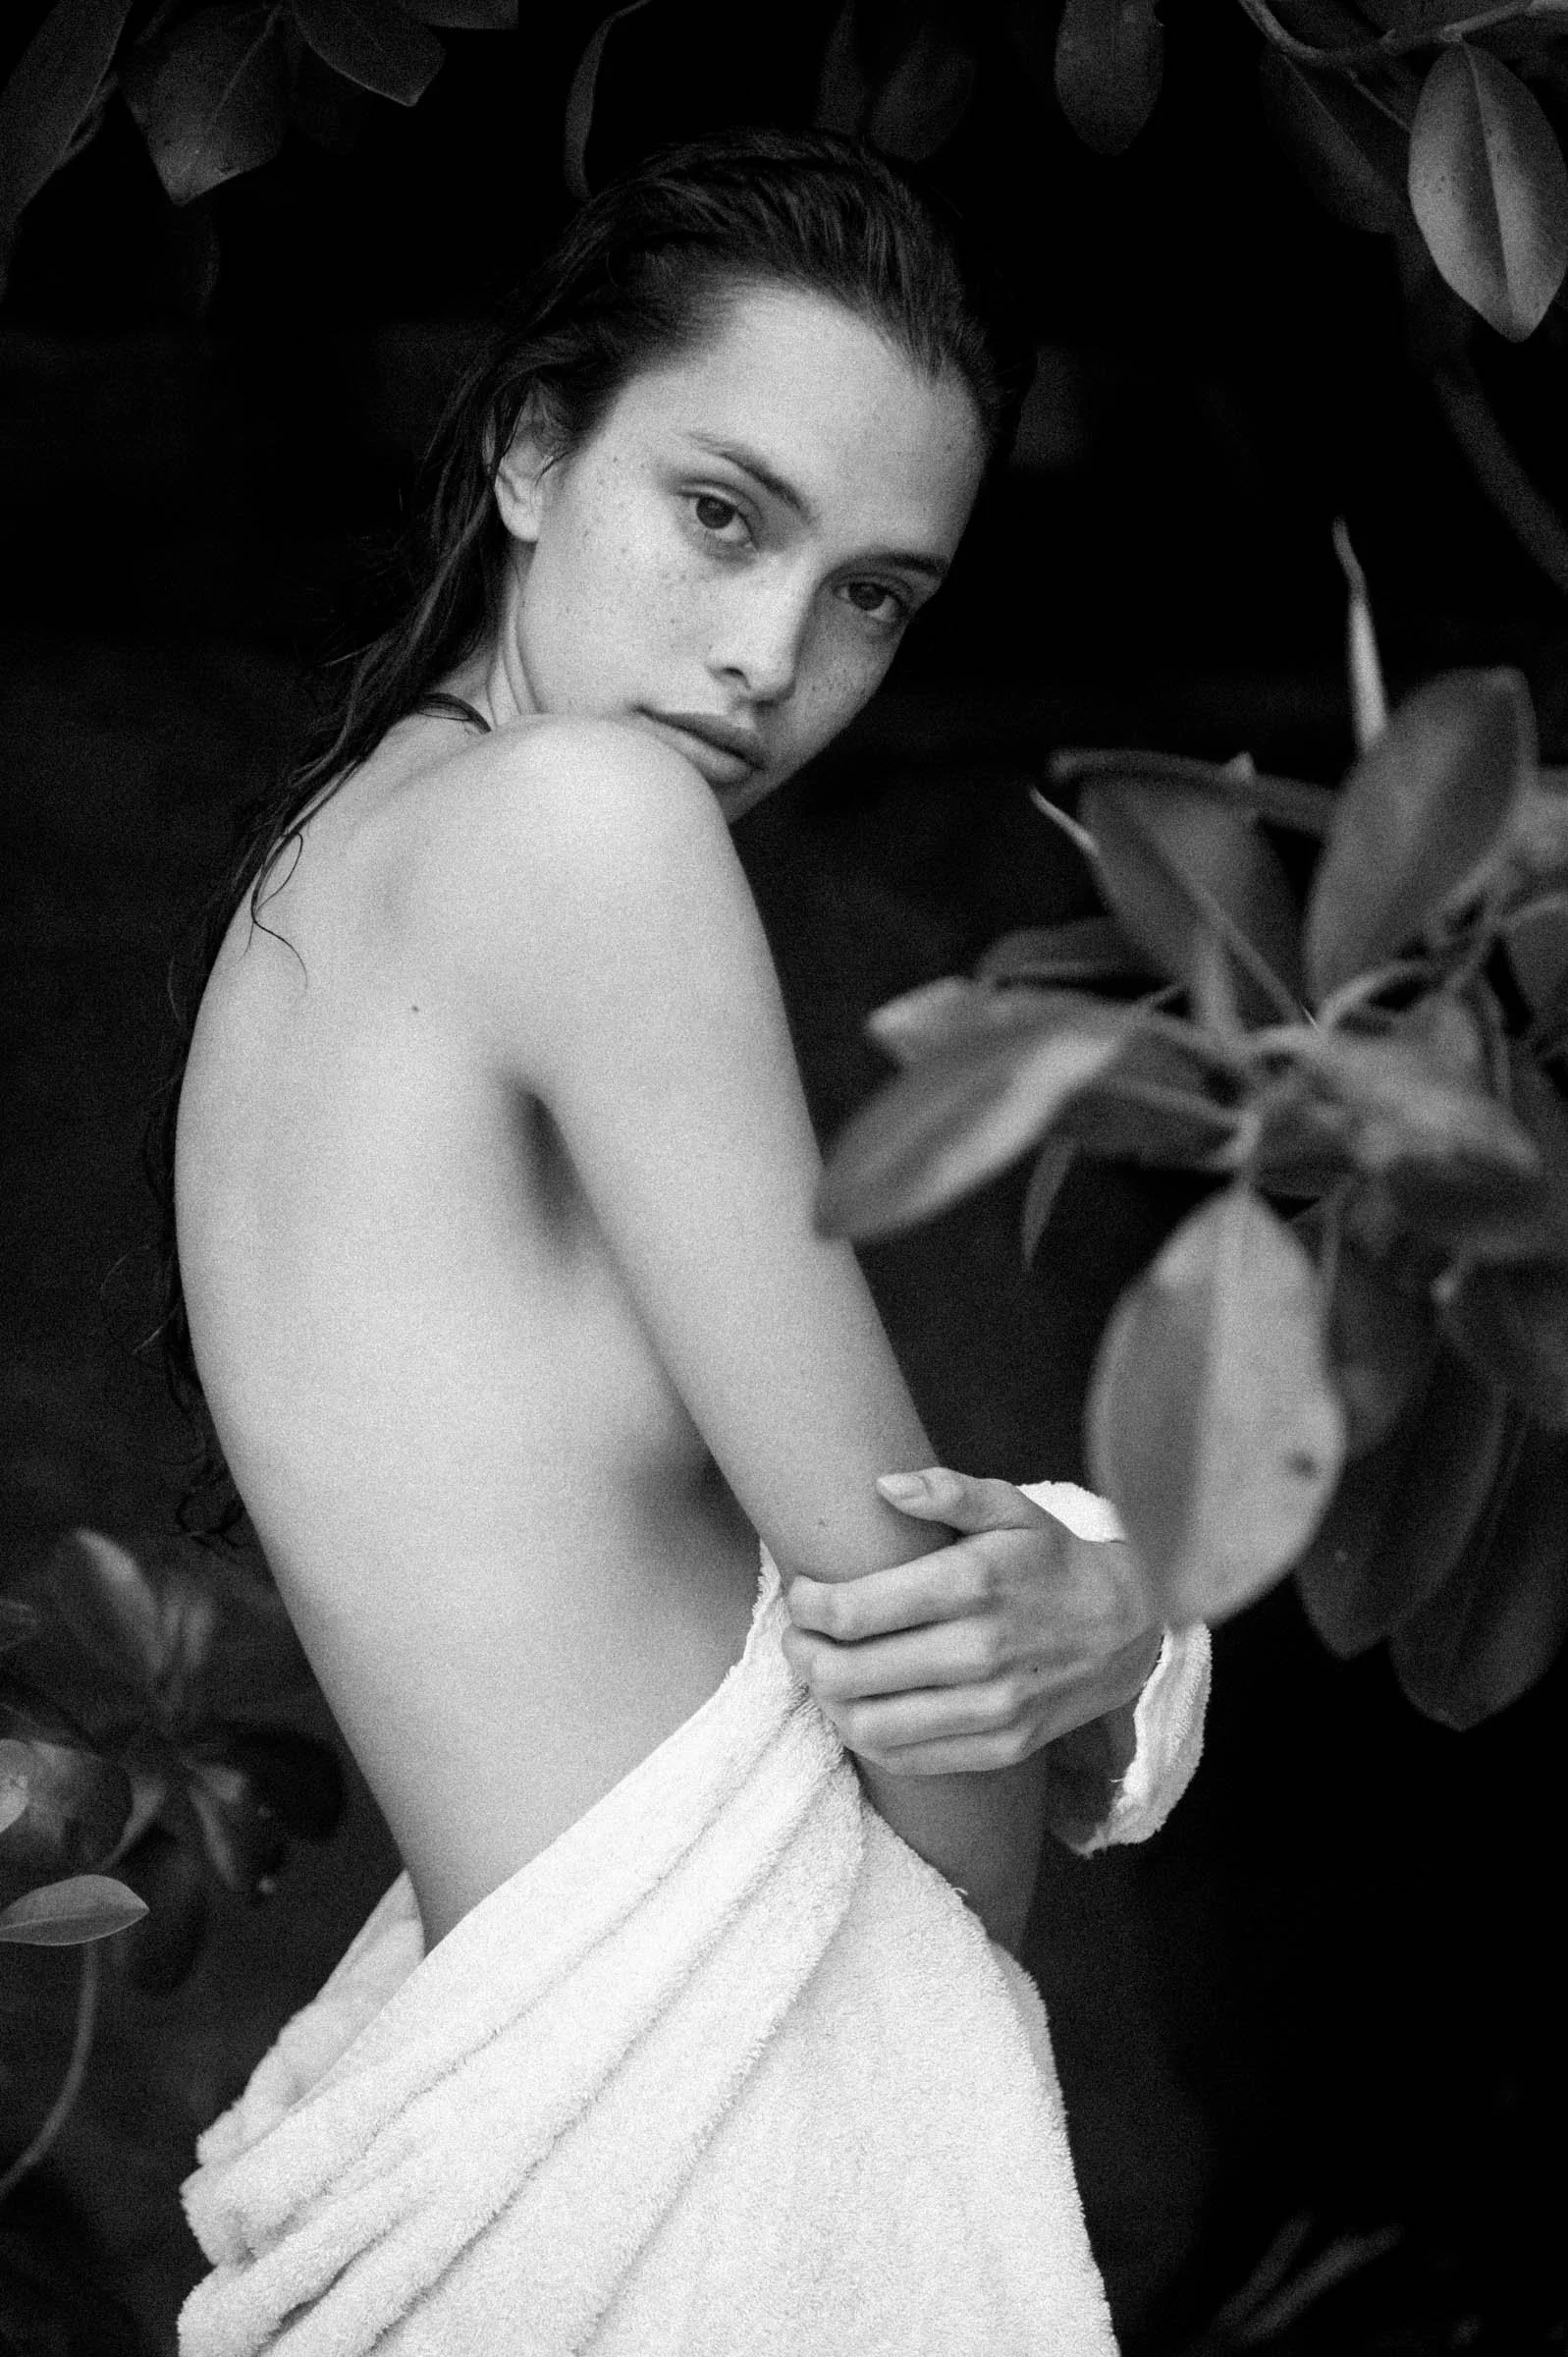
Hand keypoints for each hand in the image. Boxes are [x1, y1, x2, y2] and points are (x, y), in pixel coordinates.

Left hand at [779, 1467, 1163, 1775]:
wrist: (1128, 1628)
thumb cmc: (1052, 1560)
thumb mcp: (1011, 1507)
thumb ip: (947, 1492)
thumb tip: (883, 1485)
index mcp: (972, 1584)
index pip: (854, 1610)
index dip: (807, 1605)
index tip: (801, 1594)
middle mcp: (979, 1651)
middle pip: (849, 1672)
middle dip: (802, 1654)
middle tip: (796, 1636)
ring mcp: (992, 1707)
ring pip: (869, 1724)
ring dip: (826, 1701)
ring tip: (821, 1673)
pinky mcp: (1001, 1747)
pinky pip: (907, 1758)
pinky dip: (865, 1737)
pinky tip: (859, 1707)